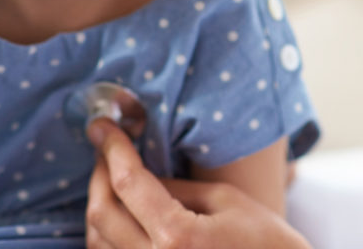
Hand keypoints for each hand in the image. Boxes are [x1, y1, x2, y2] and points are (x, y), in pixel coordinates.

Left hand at [85, 119, 311, 248]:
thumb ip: (175, 186)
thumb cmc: (264, 242)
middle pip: (102, 212)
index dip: (112, 148)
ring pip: (98, 241)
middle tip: (106, 148)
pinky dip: (106, 233)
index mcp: (176, 238)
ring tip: (110, 175)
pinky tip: (120, 212)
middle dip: (98, 173)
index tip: (102, 125)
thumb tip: (138, 172)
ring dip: (99, 203)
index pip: (127, 182)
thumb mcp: (224, 200)